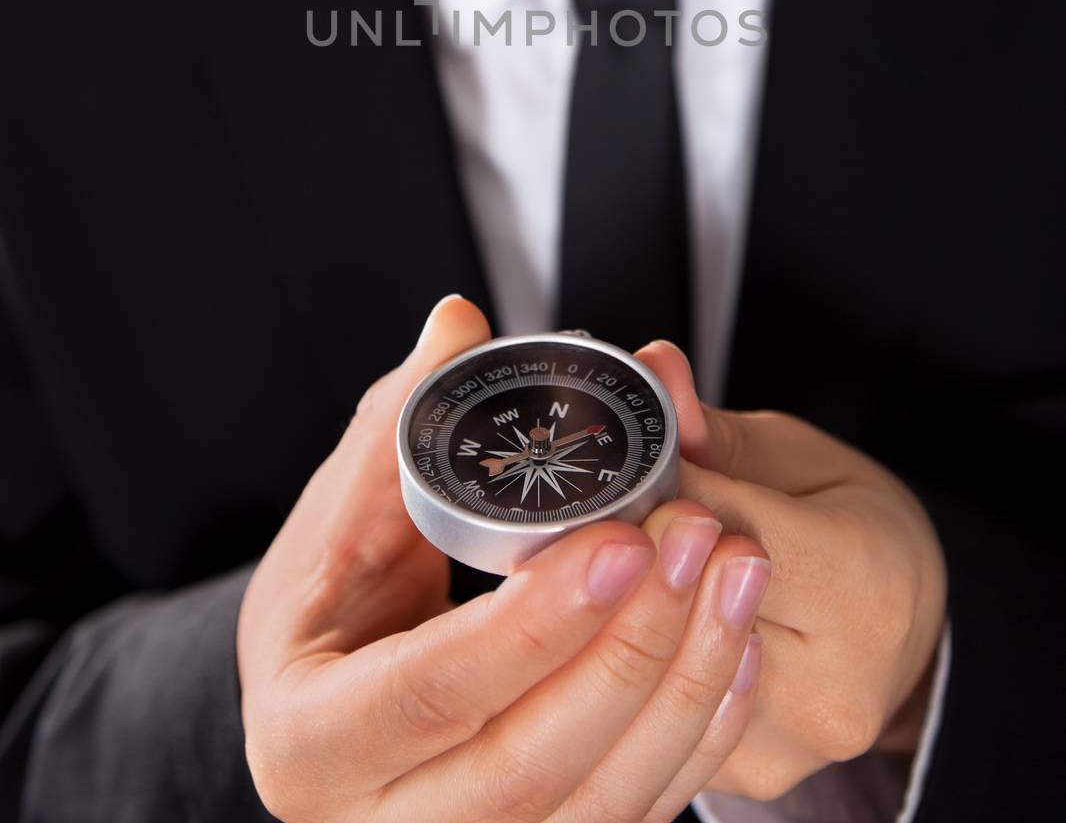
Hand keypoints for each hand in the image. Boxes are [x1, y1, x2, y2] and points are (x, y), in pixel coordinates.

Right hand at [236, 296, 770, 821]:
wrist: (329, 697)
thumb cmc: (327, 603)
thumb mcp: (338, 511)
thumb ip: (401, 419)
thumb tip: (459, 321)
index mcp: (306, 737)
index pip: (428, 691)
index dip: (532, 624)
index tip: (621, 540)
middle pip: (527, 769)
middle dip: (631, 651)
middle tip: (700, 539)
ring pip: (598, 808)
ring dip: (686, 687)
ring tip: (741, 572)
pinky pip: (633, 819)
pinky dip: (698, 736)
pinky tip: (739, 646)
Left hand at [631, 340, 947, 807]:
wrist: (904, 633)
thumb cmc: (854, 530)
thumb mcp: (794, 456)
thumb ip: (711, 430)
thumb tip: (652, 368)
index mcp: (864, 586)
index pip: (730, 534)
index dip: (659, 500)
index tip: (611, 468)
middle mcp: (832, 687)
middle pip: (684, 608)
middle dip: (624, 554)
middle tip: (585, 511)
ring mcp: (786, 747)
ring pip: (658, 668)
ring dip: (612, 610)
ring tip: (592, 561)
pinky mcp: (743, 778)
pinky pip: (659, 711)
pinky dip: (630, 659)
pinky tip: (612, 619)